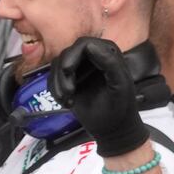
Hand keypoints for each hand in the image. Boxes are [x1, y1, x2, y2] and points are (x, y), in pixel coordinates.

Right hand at [48, 37, 155, 157]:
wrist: (112, 129)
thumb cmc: (120, 108)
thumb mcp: (119, 84)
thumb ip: (109, 63)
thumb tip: (90, 46)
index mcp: (108, 54)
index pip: (83, 44)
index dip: (72, 55)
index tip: (67, 71)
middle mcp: (92, 57)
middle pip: (67, 53)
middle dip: (63, 73)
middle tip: (68, 92)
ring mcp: (80, 69)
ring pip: (57, 66)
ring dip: (58, 84)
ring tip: (67, 100)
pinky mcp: (70, 81)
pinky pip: (52, 78)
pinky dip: (55, 91)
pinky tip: (66, 102)